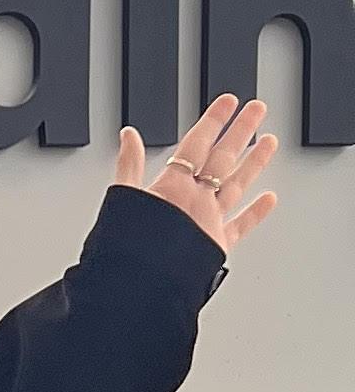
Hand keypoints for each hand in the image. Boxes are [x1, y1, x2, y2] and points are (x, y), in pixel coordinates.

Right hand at [115, 92, 276, 260]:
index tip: (229, 102)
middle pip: (224, 157)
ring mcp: (211, 221)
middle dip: (243, 130)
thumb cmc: (126, 250)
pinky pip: (241, 226)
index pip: (198, 144)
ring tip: (269, 142)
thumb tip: (128, 137)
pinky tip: (270, 199)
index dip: (214, 120)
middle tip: (257, 109)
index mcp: (173, 187)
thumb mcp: (120, 200)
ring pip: (238, 184)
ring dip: (256, 161)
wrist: (139, 289)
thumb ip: (128, 166)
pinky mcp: (216, 245)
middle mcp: (198, 200)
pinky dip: (256, 213)